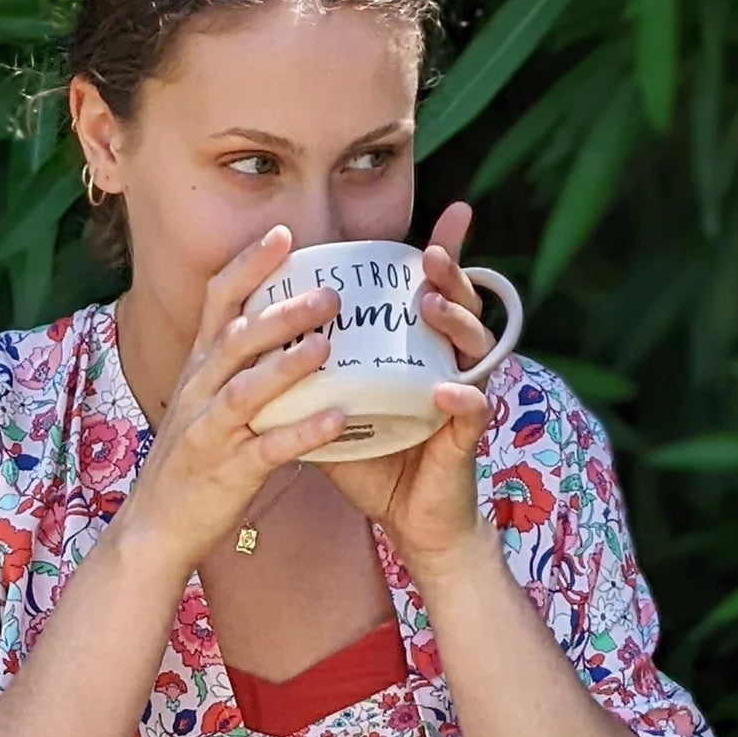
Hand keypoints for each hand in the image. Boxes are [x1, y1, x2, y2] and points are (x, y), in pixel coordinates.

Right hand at [116, 226, 345, 575]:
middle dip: (281, 312)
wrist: (155, 528)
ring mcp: (210, 433)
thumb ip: (236, 366)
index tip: (284, 234)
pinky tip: (339, 420)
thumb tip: (283, 327)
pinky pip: (267, 449)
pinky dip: (302, 433)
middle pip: (236, 339)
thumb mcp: (202, 403)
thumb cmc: (190, 464)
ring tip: (328, 345)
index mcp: (197, 371)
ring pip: (246, 390)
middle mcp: (199, 393)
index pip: (216, 304)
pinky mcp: (227, 472)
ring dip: (286, 365)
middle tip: (332, 293)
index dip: (248, 266)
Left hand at [322, 203, 500, 580]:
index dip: (442, 254)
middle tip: (429, 252)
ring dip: (455, 324)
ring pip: (474, 349)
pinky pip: (472, 413)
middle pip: (460, 306)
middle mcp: (451, 365)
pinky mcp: (466, 440)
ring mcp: (464, 399)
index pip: (431, 293)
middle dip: (449, 274)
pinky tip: (447, 389)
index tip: (448, 215)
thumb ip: (311, 369)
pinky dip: (461, 400)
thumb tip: (263, 333)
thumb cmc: (375, 459)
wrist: (409, 521)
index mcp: (420, 352)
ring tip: (431, 305)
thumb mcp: (336, 403)